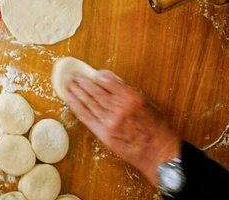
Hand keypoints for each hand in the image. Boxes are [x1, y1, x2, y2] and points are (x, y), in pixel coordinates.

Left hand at [66, 70, 181, 186]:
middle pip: (95, 90)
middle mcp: (118, 108)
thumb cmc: (157, 130)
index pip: (108, 80)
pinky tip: (70, 100)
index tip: (93, 74)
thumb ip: (129, 93)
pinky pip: (86, 117)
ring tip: (69, 86)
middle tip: (75, 77)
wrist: (159, 155)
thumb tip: (112, 83)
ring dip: (77, 92)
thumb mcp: (148, 104)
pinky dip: (77, 107)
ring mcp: (109, 122)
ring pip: (88, 102)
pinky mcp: (103, 134)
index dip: (98, 76)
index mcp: (131, 98)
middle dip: (83, 82)